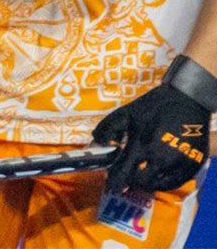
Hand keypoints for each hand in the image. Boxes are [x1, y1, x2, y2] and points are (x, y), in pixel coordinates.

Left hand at [93, 59, 212, 193]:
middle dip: (130, 181)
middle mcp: (160, 158)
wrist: (185, 100)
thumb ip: (107, 127)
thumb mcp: (125, 113)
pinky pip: (174, 183)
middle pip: (140, 182)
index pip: (124, 173)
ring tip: (141, 174)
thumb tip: (96, 141)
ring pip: (157, 185)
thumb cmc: (153, 106)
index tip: (111, 186)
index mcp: (141, 145)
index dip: (115, 182)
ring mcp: (178, 164)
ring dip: (146, 182)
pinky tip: (157, 173)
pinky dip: (163, 182)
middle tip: (127, 176)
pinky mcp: (192, 166)